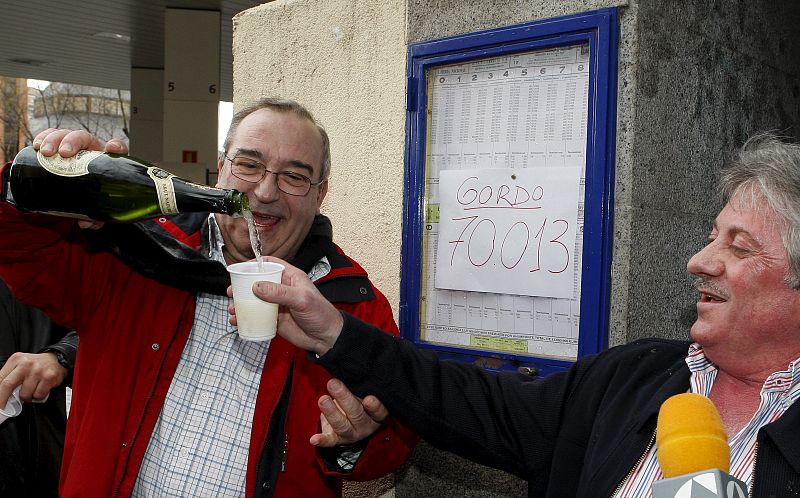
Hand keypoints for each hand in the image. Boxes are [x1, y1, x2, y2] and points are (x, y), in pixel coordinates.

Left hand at [0, 351, 66, 407]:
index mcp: (15, 360)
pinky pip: (38, 395)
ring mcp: (38, 370)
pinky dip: (39, 396)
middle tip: (2, 408)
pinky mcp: (49, 377)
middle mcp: (26, 364)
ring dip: (27, 397)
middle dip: (2, 400)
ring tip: (32, 390)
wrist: (56, 359)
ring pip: (25, 394)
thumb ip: (9, 376)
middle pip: (8, 385)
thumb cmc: (35, 365)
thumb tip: (0, 394)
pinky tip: (40, 389)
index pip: (0, 378)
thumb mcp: (19, 365)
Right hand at [31, 128, 127, 228]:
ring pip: (66, 135)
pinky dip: (44, 137)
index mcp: (107, 161)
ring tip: (45, 151)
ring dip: (54, 139)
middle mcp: (92, 150)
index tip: (111, 148)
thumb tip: (85, 223)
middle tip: (63, 153)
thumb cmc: (96, 196)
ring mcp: (75, 147)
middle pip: (84, 138)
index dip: (116, 146)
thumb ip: (96, 216)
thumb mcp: (98, 207)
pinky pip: (51, 137)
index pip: (116, 148)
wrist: (83, 191)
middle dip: (72, 141)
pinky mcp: (59, 147)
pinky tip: (37, 144)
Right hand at [227, 257, 343, 355]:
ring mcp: (277, 304)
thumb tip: (256, 286)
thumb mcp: (301, 299)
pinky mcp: (274, 319)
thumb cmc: (320, 314)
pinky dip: (245, 318)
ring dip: (241, 303)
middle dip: (242, 286)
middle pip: (258, 282)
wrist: (326, 338)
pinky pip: (256, 316)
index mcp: (291, 277)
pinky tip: (238, 321)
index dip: (255, 264)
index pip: (270, 264)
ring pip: (254, 300)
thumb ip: (279, 292)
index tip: (239, 268)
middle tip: (230, 291)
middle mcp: (282, 289)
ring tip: (232, 309)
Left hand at [310, 378, 388, 446]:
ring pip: (342, 425)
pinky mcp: (336, 439)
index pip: (379, 411)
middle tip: (333, 383)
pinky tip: (314, 439)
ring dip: (331, 412)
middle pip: (357, 414)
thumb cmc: (360, 401)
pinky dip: (322, 440)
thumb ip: (361, 384)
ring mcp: (351, 433)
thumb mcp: (364, 392)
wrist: (352, 424)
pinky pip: (329, 440)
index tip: (369, 398)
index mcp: (376, 414)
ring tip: (323, 399)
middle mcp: (365, 425)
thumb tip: (353, 362)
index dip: (375, 406)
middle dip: (344, 398)